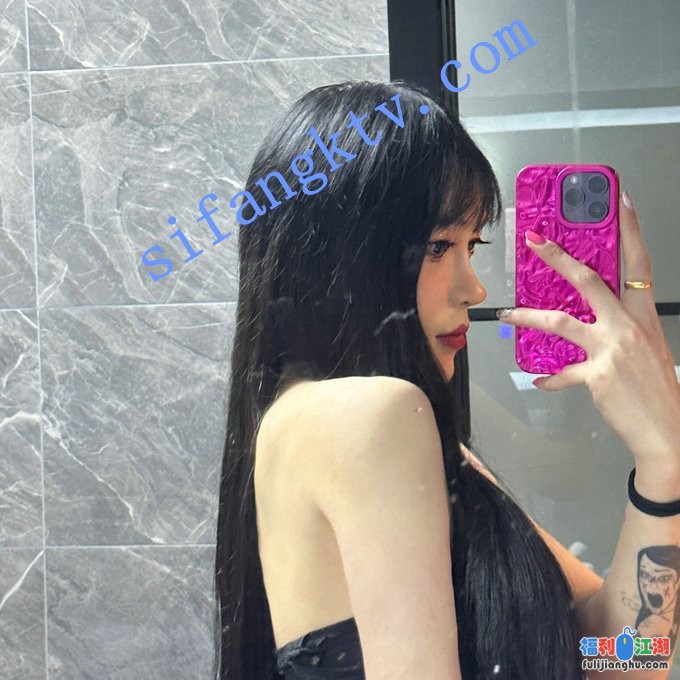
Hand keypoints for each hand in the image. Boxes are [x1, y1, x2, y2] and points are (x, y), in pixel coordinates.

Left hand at [500, 192, 679, 463]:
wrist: (668, 430)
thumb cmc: (657, 389)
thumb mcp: (647, 348)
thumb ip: (621, 330)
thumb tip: (595, 325)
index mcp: (644, 315)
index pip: (639, 263)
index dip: (630, 230)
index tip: (619, 202)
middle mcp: (628, 326)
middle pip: (589, 281)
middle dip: (559, 258)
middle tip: (535, 241)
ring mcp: (612, 349)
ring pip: (561, 322)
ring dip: (529, 315)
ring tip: (507, 314)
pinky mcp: (597, 375)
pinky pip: (563, 372)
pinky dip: (550, 377)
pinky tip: (539, 380)